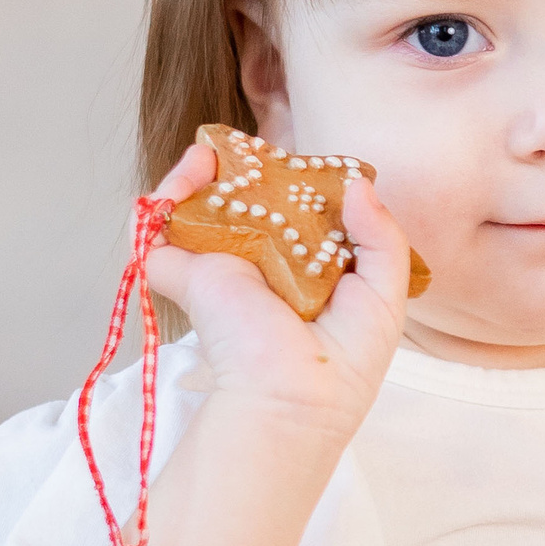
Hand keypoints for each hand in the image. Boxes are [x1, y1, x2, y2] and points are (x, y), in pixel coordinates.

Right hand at [140, 143, 409, 442]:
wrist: (292, 395)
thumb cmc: (345, 358)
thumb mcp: (384, 294)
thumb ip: (382, 236)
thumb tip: (358, 183)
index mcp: (305, 271)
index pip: (297, 217)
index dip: (298, 185)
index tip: (304, 167)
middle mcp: (261, 266)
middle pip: (245, 204)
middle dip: (245, 172)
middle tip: (252, 151)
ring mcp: (219, 268)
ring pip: (199, 208)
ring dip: (201, 174)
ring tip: (213, 152)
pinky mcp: (186, 275)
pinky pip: (160, 228)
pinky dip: (166, 194)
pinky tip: (191, 170)